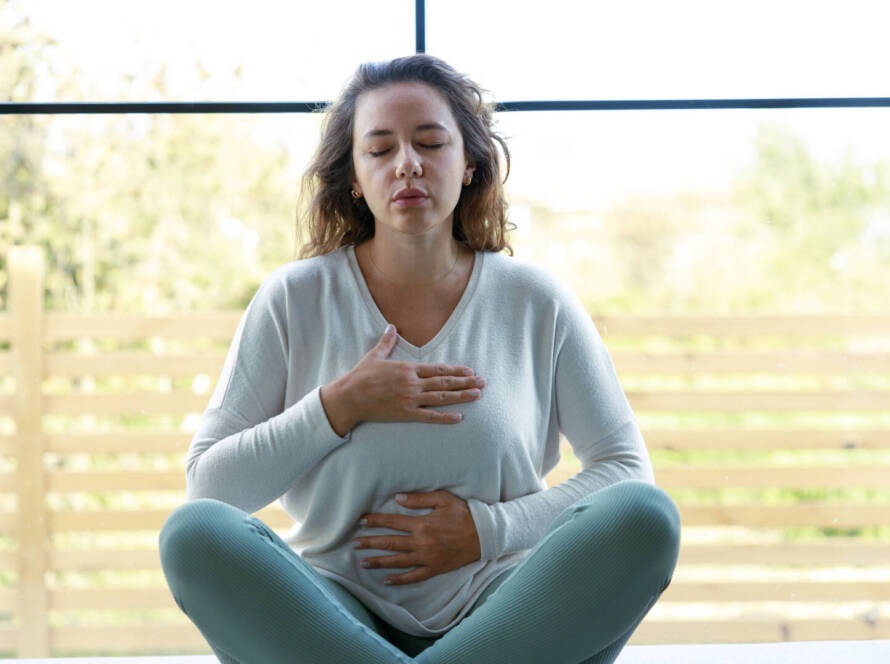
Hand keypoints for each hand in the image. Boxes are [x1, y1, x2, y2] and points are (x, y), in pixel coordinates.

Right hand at [345, 325, 485, 425]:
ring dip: (461, 396)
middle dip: (466, 382)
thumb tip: (392, 326)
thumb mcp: (375, 356)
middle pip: (445, 382)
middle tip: (483, 383)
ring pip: (441, 397)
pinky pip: (429, 416)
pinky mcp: (405, 413)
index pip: (438, 369)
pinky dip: (445, 417)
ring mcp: (410, 399)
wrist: (350, 397)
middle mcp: (413, 383)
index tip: (470, 371)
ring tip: (477, 395)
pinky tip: (459, 417)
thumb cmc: (361, 376)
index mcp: (408, 369)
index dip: (456, 370)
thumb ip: (387, 341)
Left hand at [352, 490, 481, 585]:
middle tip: (354, 543)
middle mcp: (421, 542)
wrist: (484, 535)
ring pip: (397, 561)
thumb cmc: (464, 514)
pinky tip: (386, 579)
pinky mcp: (434, 568)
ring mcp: (427, 558)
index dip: (376, 521)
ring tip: (363, 562)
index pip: (392, 522)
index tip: (362, 521)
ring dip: (379, 561)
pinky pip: (413, 576)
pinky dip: (399, 579)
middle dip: (370, 542)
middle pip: (390, 543)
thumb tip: (397, 498)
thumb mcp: (443, 499)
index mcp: (422, 524)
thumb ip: (419, 499)